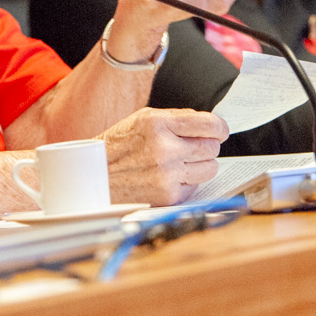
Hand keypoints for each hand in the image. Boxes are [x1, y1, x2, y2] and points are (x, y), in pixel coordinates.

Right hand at [100, 108, 227, 205]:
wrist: (95, 176)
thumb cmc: (119, 146)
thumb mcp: (143, 119)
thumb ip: (176, 119)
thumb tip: (207, 124)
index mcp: (158, 124)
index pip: (207, 124)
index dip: (219, 127)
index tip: (220, 130)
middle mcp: (164, 149)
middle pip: (211, 147)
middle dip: (209, 146)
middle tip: (199, 146)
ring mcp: (167, 175)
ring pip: (209, 169)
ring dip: (202, 164)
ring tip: (185, 162)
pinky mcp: (168, 196)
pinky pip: (195, 187)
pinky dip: (189, 182)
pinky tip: (172, 176)